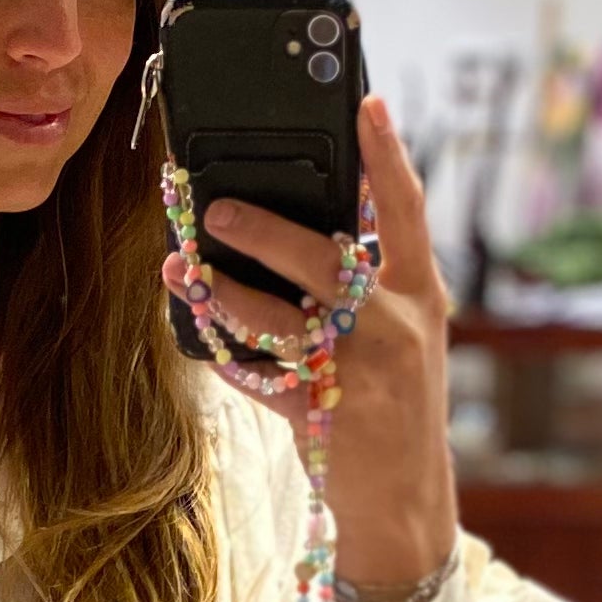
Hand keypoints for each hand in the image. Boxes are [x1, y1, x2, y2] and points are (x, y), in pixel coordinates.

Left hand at [165, 92, 460, 601]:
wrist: (405, 499)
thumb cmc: (394, 399)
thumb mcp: (402, 331)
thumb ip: (369, 277)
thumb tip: (310, 216)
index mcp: (417, 294)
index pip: (407, 210)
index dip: (387, 155)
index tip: (366, 102)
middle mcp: (393, 327)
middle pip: (325, 262)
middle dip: (266, 231)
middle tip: (215, 208)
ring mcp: (357, 373)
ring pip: (278, 321)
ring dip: (223, 292)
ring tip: (184, 270)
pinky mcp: (320, 415)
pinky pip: (255, 374)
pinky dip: (223, 354)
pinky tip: (196, 332)